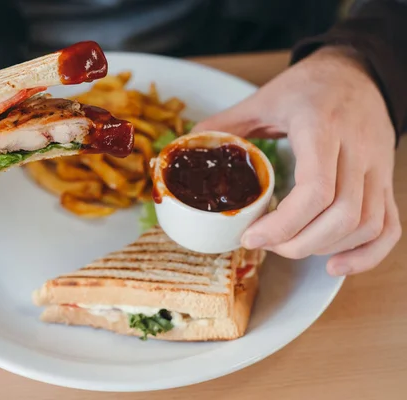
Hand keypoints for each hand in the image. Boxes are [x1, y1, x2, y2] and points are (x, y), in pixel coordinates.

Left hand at [194, 46, 401, 275]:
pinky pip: (388, 226)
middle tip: (266, 245)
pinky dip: (366, 254)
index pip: (316, 189)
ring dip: (325, 248)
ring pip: (365, 224)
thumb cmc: (309, 85)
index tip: (252, 236)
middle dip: (299, 243)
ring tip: (291, 248)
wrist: (357, 71)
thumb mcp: (263, 98)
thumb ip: (226, 124)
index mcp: (322, 127)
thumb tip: (189, 145)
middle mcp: (357, 149)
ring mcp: (378, 167)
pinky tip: (335, 264)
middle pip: (342, 215)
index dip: (283, 224)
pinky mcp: (386, 180)